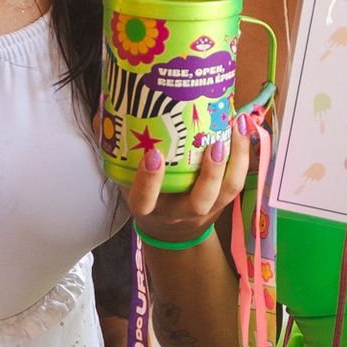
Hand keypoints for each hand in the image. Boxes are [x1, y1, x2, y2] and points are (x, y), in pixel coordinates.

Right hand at [125, 126, 250, 247]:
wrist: (171, 230)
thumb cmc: (148, 196)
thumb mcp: (126, 180)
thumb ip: (116, 151)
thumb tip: (102, 115)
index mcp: (149, 208)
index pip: (144, 200)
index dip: (149, 181)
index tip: (153, 155)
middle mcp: (179, 213)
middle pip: (198, 202)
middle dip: (209, 174)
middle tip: (214, 143)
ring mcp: (205, 209)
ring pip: (226, 191)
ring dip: (235, 160)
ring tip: (237, 127)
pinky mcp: (223, 201)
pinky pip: (237, 181)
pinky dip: (243, 155)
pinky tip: (243, 127)